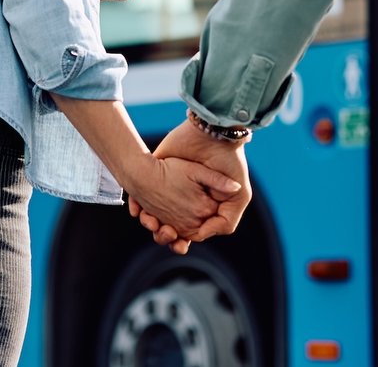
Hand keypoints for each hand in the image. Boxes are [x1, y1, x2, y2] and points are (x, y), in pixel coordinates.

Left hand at [128, 117, 250, 251]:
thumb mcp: (240, 196)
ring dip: (150, 225)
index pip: (190, 233)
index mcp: (202, 207)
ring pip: (153, 218)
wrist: (211, 135)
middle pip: (168, 229)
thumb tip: (203, 235)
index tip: (181, 242)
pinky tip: (140, 211)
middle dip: (165, 236)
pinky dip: (138, 208)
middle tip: (166, 233)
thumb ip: (226, 221)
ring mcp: (168, 189)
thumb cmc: (229, 164)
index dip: (184, 240)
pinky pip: (140, 199)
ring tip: (153, 223)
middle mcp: (184, 200)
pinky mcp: (156, 174)